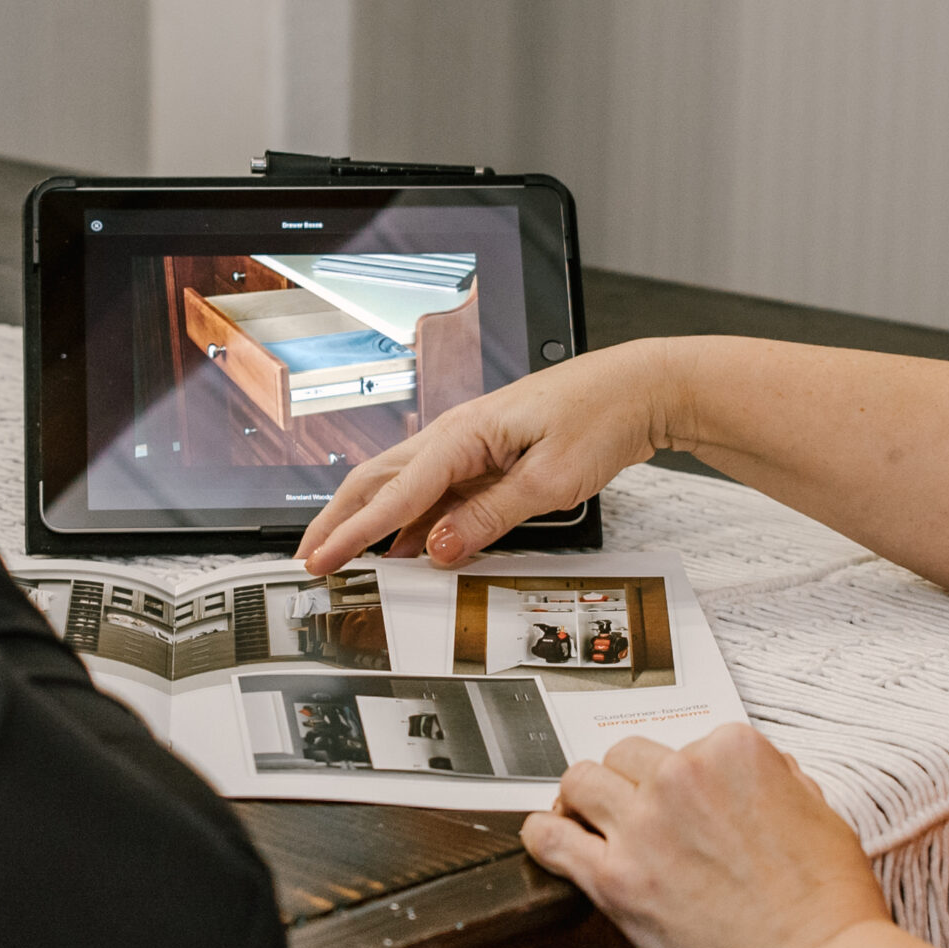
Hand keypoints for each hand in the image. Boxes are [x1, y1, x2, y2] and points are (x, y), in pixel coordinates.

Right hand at [295, 339, 683, 573]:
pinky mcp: (487, 455)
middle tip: (309, 558)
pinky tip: (402, 545)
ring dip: (367, 518)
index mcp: (464, 433)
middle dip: (339, 521)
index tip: (322, 559)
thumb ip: (490, 516)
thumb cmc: (600, 416)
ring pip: (401, 484)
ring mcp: (470, 444)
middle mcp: (457, 433)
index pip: (395, 492)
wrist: (639, 388)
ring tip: (340, 553)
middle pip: (378, 479)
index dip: (353, 532)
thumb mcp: (550, 481)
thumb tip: (438, 548)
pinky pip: (435, 490)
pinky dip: (410, 518)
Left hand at [521, 726, 889, 947]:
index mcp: (734, 753)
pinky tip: (550, 839)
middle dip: (632, 784)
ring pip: (581, 781)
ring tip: (587, 820)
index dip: (685, 779)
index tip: (688, 805)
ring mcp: (644, 826)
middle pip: (627, 756)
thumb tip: (758, 779)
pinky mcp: (615, 878)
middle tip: (638, 815)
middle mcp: (683, 778)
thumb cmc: (828, 908)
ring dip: (584, 800)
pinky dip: (543, 835)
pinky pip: (550, 837)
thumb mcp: (821, 815)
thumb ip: (778, 783)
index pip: (686, 743)